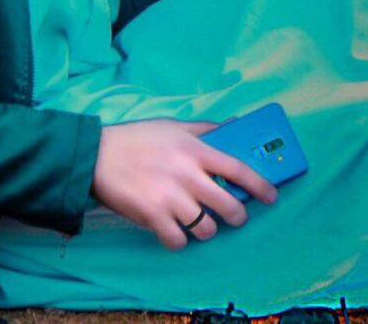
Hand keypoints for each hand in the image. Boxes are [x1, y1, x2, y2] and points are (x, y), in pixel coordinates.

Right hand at [90, 117, 277, 250]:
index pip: (238, 169)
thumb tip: (233, 126)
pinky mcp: (153, 217)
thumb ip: (204, 128)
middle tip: (232, 216)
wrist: (96, 155)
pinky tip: (174, 231)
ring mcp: (170, 198)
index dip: (261, 186)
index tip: (271, 196)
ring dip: (206, 229)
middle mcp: (187, 174)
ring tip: (198, 222)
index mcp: (194, 149)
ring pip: (207, 229)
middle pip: (229, 206)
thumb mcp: (172, 125)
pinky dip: (179, 240)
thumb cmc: (137, 139)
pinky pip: (179, 241)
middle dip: (237, 216)